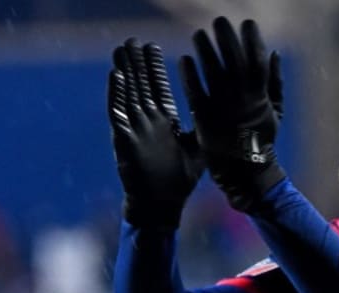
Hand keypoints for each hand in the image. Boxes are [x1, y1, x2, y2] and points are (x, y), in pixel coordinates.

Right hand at [108, 38, 203, 228]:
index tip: (153, 47)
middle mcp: (148, 123)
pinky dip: (116, 94)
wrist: (163, 205)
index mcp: (165, 123)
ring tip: (121, 49)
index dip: (155, 69)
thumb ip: (203, 128)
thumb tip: (222, 112)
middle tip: (133, 40)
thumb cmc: (181, 181)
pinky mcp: (124, 139)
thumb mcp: (198, 149)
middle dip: (138, 63)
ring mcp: (134, 130)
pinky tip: (116, 75)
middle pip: (141, 86)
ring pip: (128, 94)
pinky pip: (118, 113)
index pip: (158, 89)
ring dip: (125, 71)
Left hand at [178, 17, 284, 211]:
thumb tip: (275, 53)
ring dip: (206, 50)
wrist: (245, 172)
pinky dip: (191, 75)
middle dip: (227, 38)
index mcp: (260, 94)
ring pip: (213, 72)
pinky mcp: (205, 117)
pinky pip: (195, 91)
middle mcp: (242, 98)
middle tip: (219, 21)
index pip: (257, 59)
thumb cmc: (261, 140)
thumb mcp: (277, 111)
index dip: (252, 39)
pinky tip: (186, 60)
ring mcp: (223, 107)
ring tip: (199, 35)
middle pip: (233, 59)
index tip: (247, 22)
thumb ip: (276, 82)